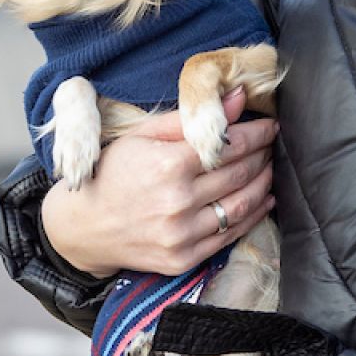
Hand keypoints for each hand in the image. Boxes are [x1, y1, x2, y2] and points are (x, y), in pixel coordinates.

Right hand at [41, 88, 276, 278]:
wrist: (83, 227)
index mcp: (167, 165)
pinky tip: (262, 200)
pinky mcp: (183, 258)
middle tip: (271, 144)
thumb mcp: (142, 136)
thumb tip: (237, 97)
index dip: (256, 134)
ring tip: (269, 168)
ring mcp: (181, 234)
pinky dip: (253, 216)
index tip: (269, 126)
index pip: (228, 145)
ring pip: (241, 205)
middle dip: (262, 155)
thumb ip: (189, 118)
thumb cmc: (112, 172)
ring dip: (263, 184)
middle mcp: (177, 201)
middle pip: (239, 173)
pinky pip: (230, 236)